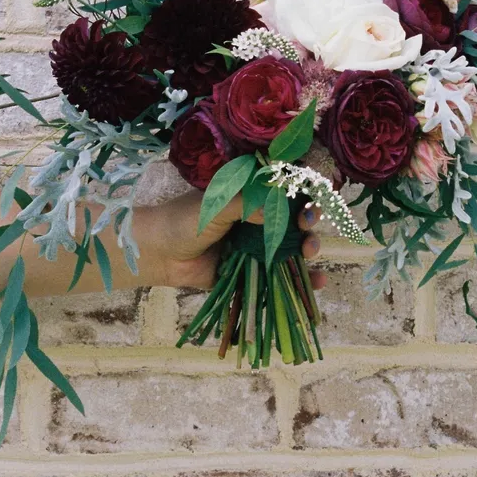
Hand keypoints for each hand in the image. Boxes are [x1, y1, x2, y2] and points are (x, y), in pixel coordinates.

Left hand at [133, 191, 323, 289]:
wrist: (158, 253)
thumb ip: (248, 205)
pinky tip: (318, 282)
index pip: (287, 194)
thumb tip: (279, 211)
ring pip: (292, 248)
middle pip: (295, 221)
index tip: (305, 206)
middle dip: (309, 225)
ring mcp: (256, 247)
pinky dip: (301, 280)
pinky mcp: (251, 272)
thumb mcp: (218, 204)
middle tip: (306, 232)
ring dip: (308, 250)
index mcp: (251, 198)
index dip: (303, 198)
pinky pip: (280, 276)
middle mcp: (257, 221)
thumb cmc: (184, 220)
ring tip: (310, 253)